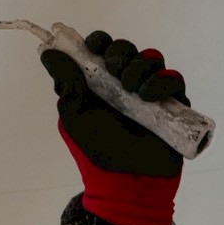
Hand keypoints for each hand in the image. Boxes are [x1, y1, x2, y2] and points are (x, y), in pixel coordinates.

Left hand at [40, 30, 187, 224]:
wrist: (127, 184)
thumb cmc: (98, 151)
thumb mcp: (75, 117)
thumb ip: (66, 83)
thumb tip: (49, 53)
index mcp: (102, 83)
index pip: (103, 48)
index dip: (100, 41)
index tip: (95, 46)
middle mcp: (127, 83)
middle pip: (129, 48)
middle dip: (121, 52)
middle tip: (115, 69)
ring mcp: (152, 92)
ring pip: (152, 58)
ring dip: (141, 66)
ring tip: (132, 88)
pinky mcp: (174, 104)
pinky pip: (174, 79)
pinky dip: (162, 81)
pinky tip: (148, 96)